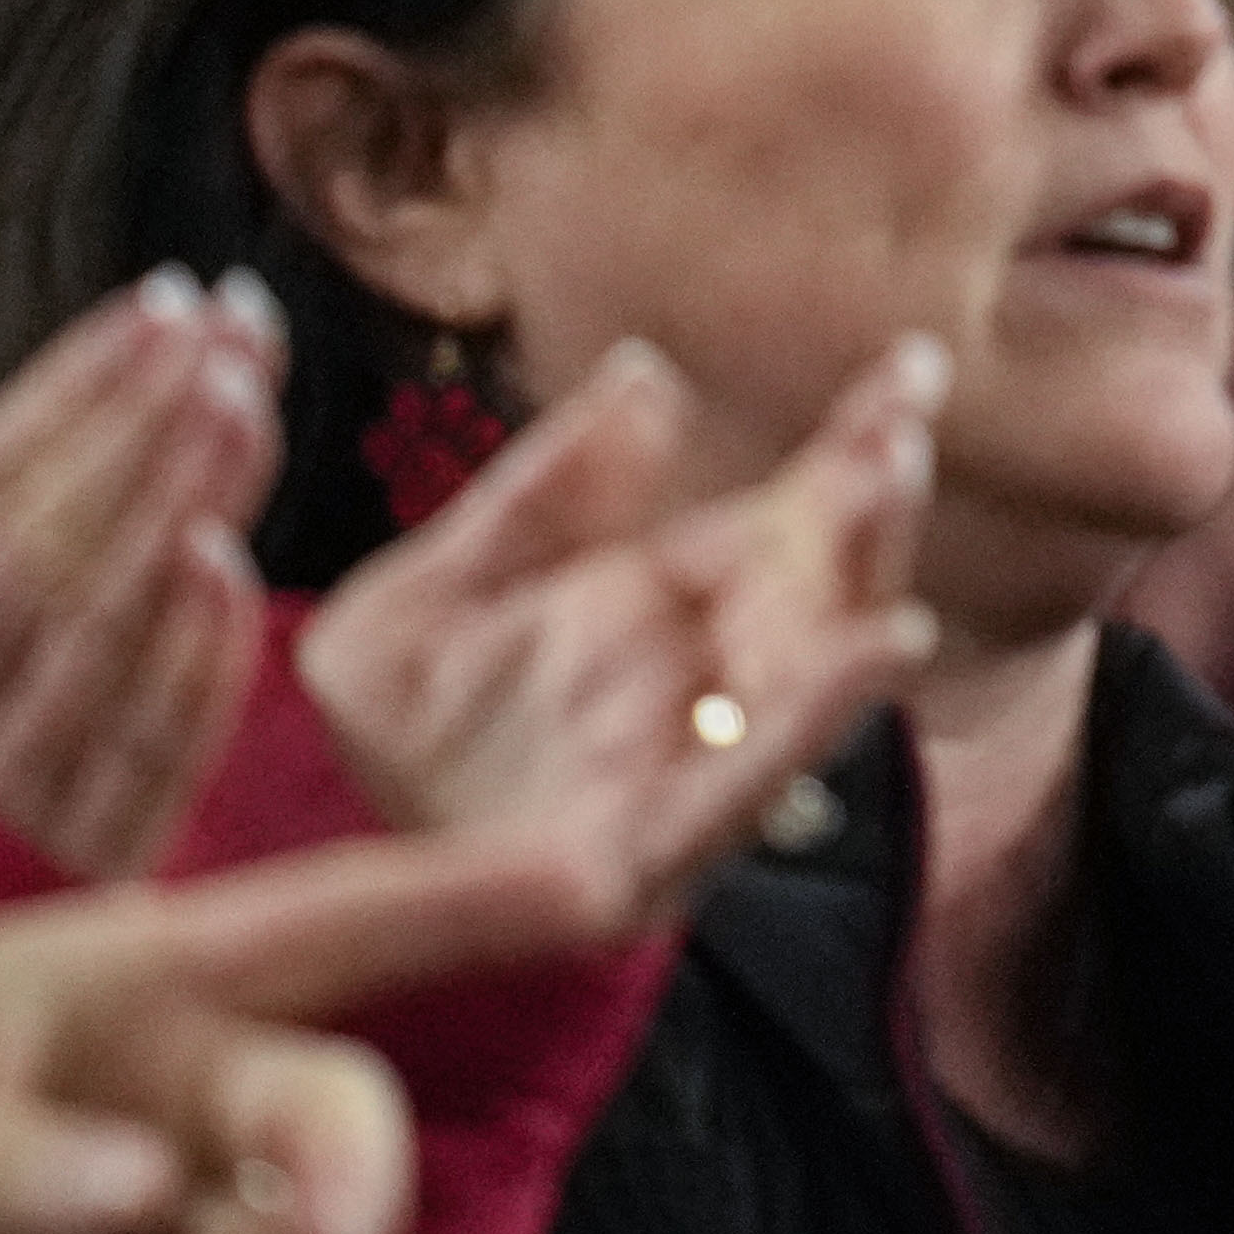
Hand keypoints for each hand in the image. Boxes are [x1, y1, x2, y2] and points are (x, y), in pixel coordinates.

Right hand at [0, 272, 281, 883]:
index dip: (73, 393)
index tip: (161, 303)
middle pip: (51, 545)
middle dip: (147, 426)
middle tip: (233, 325)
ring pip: (100, 636)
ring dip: (178, 515)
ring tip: (248, 401)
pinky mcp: (58, 885)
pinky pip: (135, 766)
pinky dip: (186, 669)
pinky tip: (230, 570)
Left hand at [291, 335, 945, 936]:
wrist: (319, 868)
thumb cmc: (396, 728)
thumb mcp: (438, 581)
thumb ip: (539, 491)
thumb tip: (650, 374)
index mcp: (662, 603)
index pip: (790, 508)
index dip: (857, 440)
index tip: (914, 365)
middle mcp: (699, 680)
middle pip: (824, 578)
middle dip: (874, 499)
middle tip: (904, 422)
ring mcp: (688, 761)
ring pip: (813, 662)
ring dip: (866, 575)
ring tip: (890, 484)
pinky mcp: (654, 847)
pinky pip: (755, 772)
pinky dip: (824, 709)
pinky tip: (877, 646)